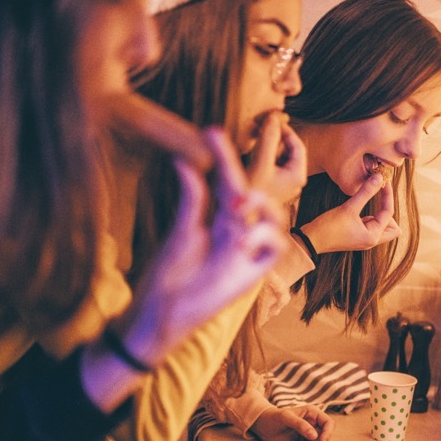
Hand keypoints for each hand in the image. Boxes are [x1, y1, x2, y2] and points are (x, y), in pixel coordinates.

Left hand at [115, 129, 285, 365]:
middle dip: (245, 177)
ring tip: (238, 205)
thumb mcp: (180, 231)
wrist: (165, 310)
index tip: (212, 131)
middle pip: (252, 195)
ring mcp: (247, 251)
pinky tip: (243, 237)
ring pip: (274, 219)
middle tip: (229, 175)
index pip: (225, 181)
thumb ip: (191, 198)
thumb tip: (183, 159)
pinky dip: (267, 237)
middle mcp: (236, 230)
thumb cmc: (168, 273)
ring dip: (263, 206)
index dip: (223, 156)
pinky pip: (275, 249)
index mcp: (216, 218)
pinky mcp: (252, 272)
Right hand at [246, 112, 306, 209]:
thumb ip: (268, 139)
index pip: (297, 145)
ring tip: (253, 133)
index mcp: (297, 176)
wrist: (236, 218)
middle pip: (288, 150)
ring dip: (267, 143)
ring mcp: (283, 185)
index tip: (269, 120)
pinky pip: (270, 165)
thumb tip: (273, 117)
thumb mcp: (260, 163)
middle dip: (274, 136)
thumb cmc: (250, 193)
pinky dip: (262, 154)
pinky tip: (250, 148)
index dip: (285, 129)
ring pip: (278, 156)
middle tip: (259, 124)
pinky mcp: (271, 186)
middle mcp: (294, 181)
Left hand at [249, 405, 334, 440]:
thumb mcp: (286, 418)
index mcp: (312, 412)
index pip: (328, 423)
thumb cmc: (273, 416)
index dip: (327, 433)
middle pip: (321, 437)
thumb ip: (300, 425)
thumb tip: (315, 435)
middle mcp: (312, 422)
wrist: (261, 425)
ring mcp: (307, 432)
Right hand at [298, 172, 398, 254]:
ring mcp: (364, 240)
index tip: (383, 181)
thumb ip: (365, 193)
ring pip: (382, 227)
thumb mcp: (348, 208)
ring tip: (365, 202)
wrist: (310, 240)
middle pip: (394, 228)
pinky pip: (371, 227)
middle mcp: (371, 241)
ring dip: (379, 214)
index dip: (387, 195)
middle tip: (378, 199)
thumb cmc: (328, 227)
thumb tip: (379, 177)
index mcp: (372, 236)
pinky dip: (370, 217)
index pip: (388, 213)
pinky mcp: (357, 237)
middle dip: (389, 213)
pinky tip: (356, 210)